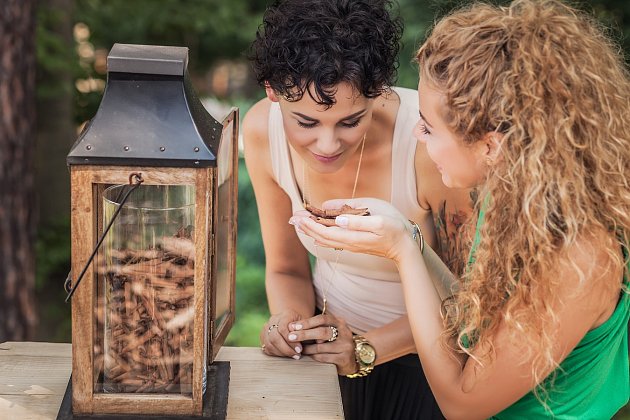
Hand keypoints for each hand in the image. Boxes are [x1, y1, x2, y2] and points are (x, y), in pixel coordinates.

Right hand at [260, 310, 304, 358]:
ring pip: (270, 344)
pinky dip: (277, 354)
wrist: (293, 321)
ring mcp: (266, 328)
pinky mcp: (263, 336)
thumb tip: (299, 338)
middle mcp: (273, 320)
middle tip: (296, 354)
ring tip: (293, 356)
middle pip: (275, 337)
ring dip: (282, 353)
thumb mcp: (306, 325)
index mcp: (284, 314)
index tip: (299, 349)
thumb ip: (303, 330)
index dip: (291, 341)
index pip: (283, 328)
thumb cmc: (302, 325)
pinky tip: (286, 355)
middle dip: (286, 349)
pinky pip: (267, 348)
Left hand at [287, 314, 357, 375]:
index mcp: (339, 322)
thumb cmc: (335, 343)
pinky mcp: (344, 358)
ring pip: (321, 346)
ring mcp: (346, 346)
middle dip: (304, 334)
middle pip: (322, 332)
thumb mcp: (330, 331)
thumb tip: (292, 327)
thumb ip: (316, 328)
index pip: (322, 319)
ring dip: (307, 348)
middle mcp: (345, 332)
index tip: (293, 326)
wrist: (352, 360)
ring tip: (298, 348)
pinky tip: (308, 355)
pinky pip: (324, 357)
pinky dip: (313, 356)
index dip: (307, 322)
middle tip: (291, 337)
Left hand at [291, 197, 412, 262]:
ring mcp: (351, 245)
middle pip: (321, 236)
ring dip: (311, 231)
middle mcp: (348, 243)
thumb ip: (355, 219)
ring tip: (300, 223)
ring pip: (325, 240)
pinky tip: (318, 232)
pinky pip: (332, 240)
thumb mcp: (378, 221)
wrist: (405, 248)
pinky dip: (321, 234)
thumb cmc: (395, 230)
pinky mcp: (355, 244)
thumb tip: (335, 217)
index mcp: (352, 236)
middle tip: (293, 217)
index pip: (324, 231)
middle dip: (306, 227)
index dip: (309, 223)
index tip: (298, 215)